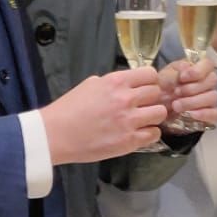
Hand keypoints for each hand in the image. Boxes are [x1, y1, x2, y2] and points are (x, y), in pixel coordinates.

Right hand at [41, 67, 167, 163]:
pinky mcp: (129, 141)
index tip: (145, 87)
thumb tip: (126, 85)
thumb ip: (111, 83)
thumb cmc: (68, 109)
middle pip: (157, 93)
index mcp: (115, 82)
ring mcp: (129, 121)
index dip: (149, 81)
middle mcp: (125, 99)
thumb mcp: (90, 85)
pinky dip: (149, 133)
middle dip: (152, 98)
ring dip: (153, 116)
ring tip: (143, 120)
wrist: (56, 135)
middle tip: (143, 105)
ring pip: (160, 113)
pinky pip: (154, 134)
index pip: (150, 74)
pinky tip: (139, 133)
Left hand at [158, 57, 216, 128]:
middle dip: (192, 88)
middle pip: (212, 80)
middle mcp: (207, 83)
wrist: (158, 110)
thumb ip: (173, 73)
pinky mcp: (211, 115)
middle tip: (176, 93)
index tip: (182, 78)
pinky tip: (192, 115)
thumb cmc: (162, 90)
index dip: (198, 70)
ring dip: (193, 102)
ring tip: (176, 106)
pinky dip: (205, 114)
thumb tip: (184, 71)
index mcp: (197, 69)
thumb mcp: (162, 78)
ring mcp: (211, 99)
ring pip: (213, 97)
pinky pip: (216, 114)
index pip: (208, 64)